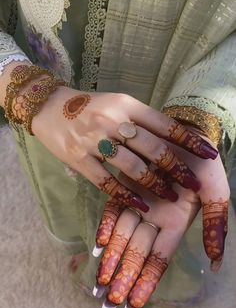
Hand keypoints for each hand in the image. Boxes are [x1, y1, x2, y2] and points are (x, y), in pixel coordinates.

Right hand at [32, 86, 217, 210]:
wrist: (49, 107)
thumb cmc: (89, 106)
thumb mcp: (117, 103)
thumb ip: (140, 120)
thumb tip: (172, 139)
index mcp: (125, 104)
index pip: (164, 124)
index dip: (189, 141)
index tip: (208, 154)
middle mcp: (112, 121)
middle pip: (153, 148)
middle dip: (177, 168)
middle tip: (192, 182)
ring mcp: (94, 141)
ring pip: (133, 167)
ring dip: (155, 184)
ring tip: (171, 195)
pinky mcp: (79, 159)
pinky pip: (106, 182)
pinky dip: (125, 196)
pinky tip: (139, 204)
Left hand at [92, 133, 228, 307]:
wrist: (188, 135)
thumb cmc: (205, 167)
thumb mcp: (217, 194)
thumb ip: (216, 226)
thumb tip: (216, 264)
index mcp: (176, 224)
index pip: (159, 260)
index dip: (146, 282)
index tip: (133, 306)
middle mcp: (155, 219)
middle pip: (137, 254)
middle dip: (123, 279)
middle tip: (109, 304)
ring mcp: (140, 204)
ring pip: (122, 237)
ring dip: (111, 260)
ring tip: (99, 285)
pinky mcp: (127, 187)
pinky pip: (114, 209)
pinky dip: (106, 227)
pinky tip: (98, 245)